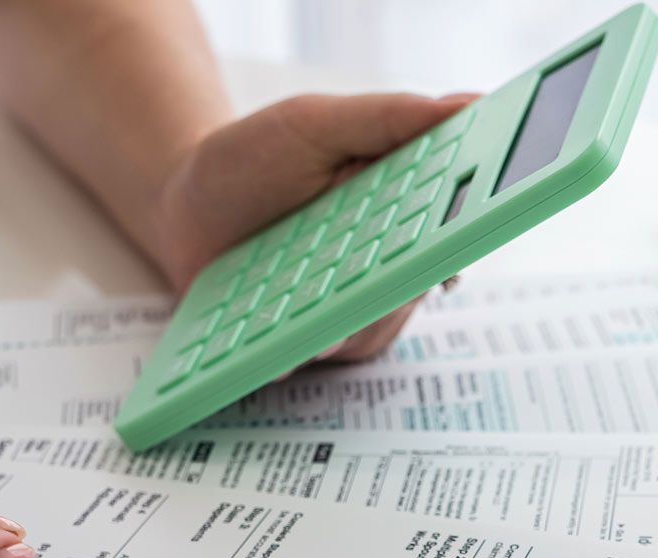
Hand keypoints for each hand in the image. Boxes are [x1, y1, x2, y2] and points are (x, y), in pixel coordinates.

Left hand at [149, 92, 475, 360]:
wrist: (181, 209)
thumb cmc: (250, 160)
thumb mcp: (314, 122)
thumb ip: (387, 117)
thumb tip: (466, 105)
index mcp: (405, 204)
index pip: (460, 223)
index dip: (474, 228)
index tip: (476, 229)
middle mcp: (391, 261)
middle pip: (422, 282)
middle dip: (410, 281)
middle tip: (404, 279)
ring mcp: (356, 305)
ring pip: (379, 324)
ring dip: (357, 320)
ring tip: (328, 318)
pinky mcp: (317, 341)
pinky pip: (330, 351)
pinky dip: (314, 345)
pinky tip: (295, 340)